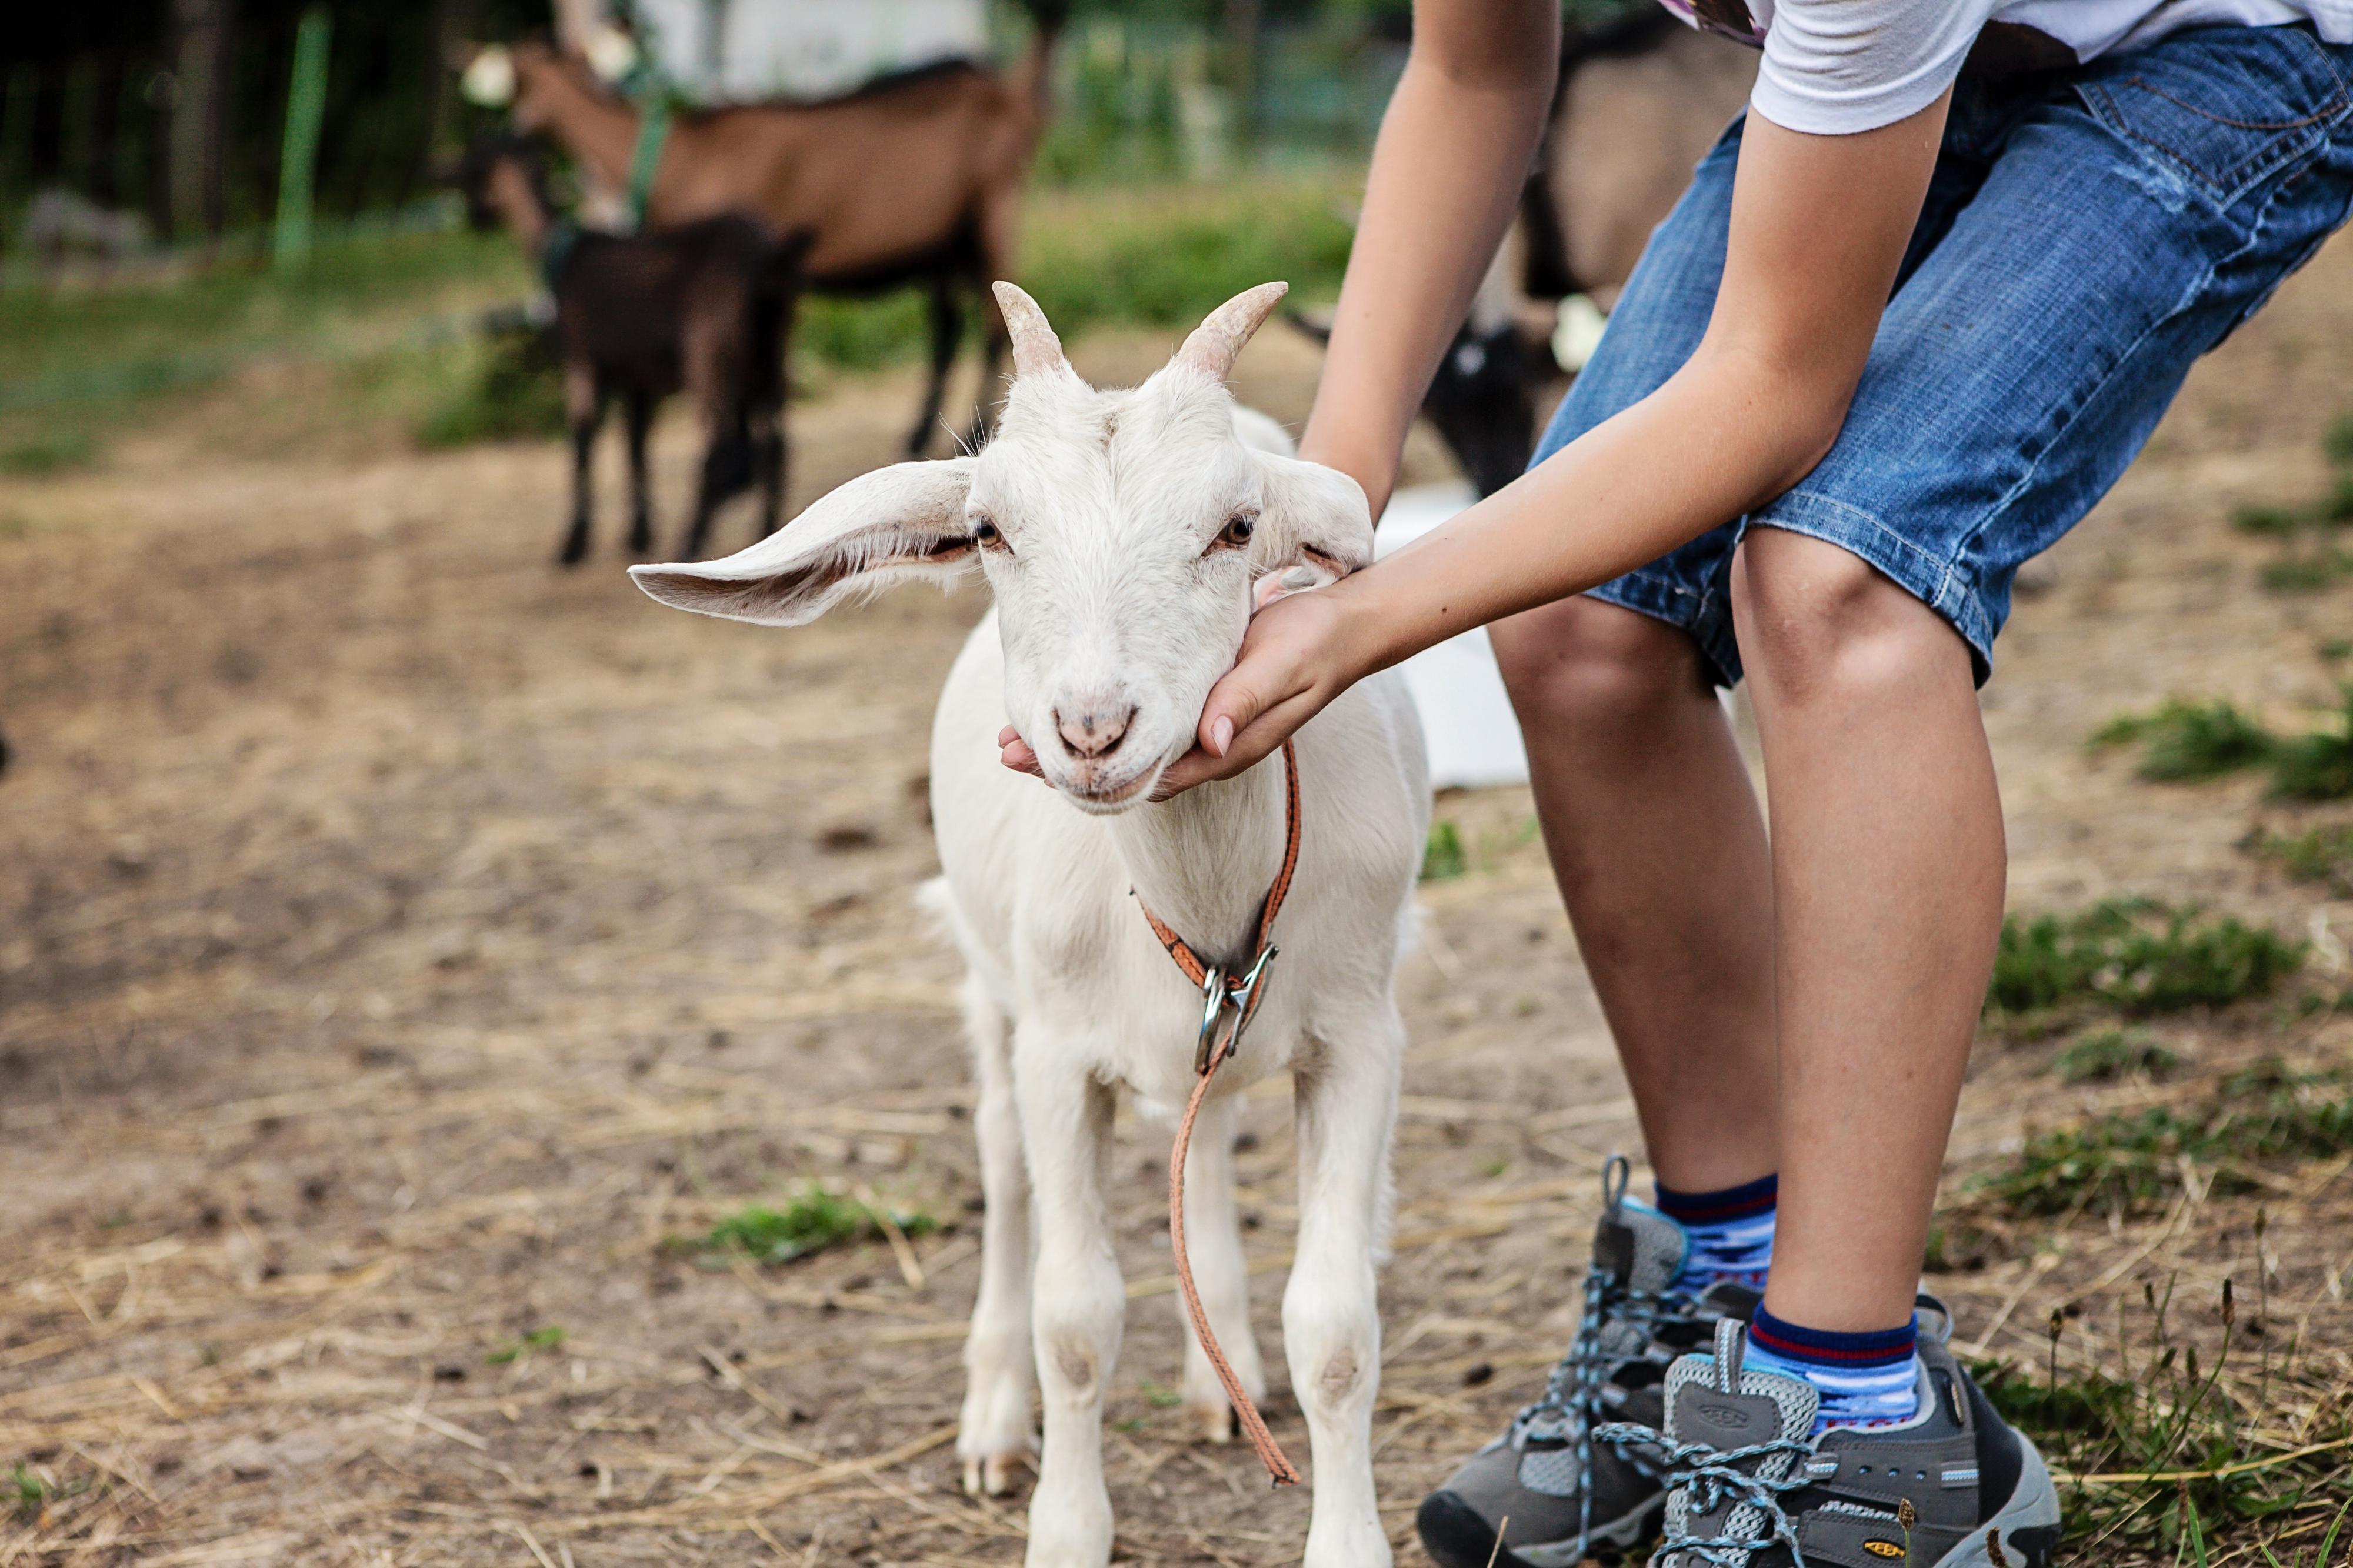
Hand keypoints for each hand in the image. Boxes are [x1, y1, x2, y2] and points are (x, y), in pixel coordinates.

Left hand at [997, 585, 1367, 795]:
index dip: (1087, 776)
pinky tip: (1071, 708)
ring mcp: (1201, 727)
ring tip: (1016, 734)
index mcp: (1223, 748)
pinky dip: (1102, 720)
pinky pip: (1141, 723)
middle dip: (1063, 765)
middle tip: (1003, 749)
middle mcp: (1207, 747)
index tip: (1034, 764)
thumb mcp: (1280, 664)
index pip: (1144, 777)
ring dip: (1075, 742)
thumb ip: (1245, 701)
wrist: (1344, 627)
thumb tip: (1210, 741)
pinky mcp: (1198, 703)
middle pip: (1125, 770)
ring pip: (1127, 748)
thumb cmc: (1311, 643)